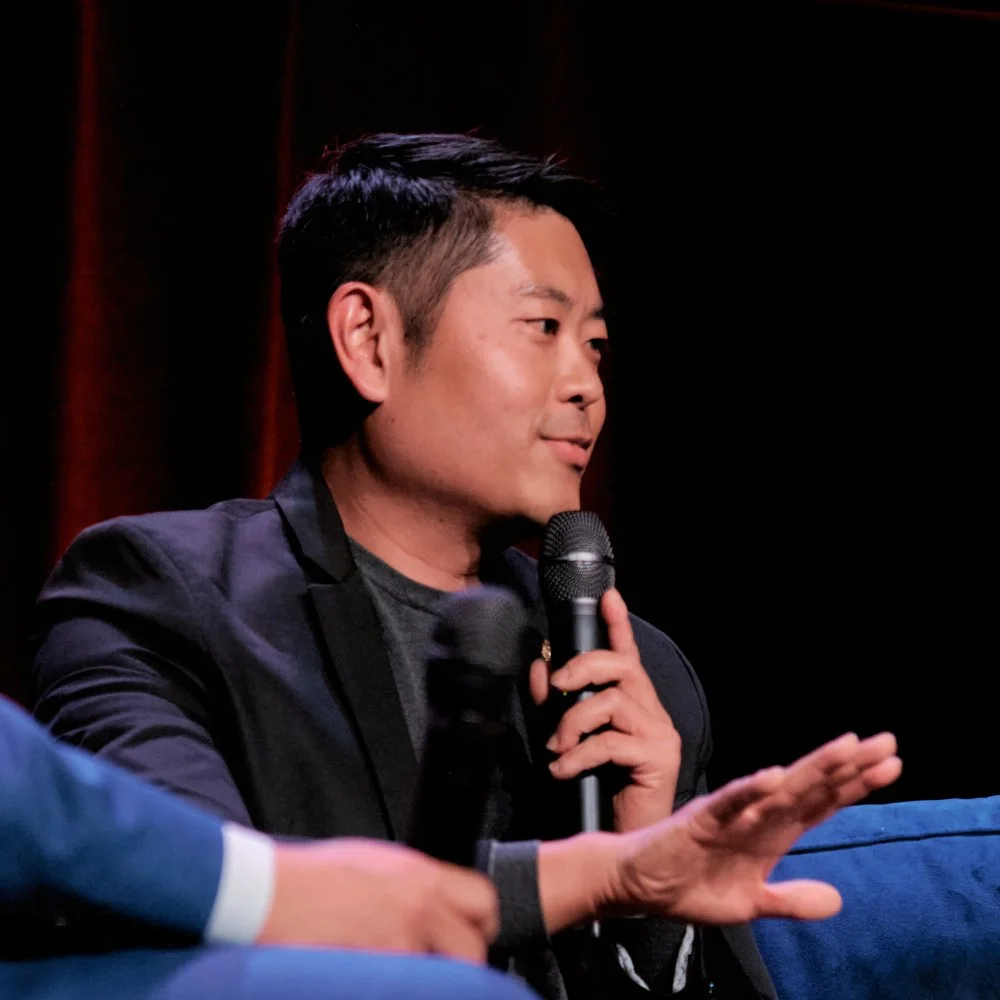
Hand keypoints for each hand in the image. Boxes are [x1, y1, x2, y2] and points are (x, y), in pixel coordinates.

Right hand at [258, 839, 498, 962]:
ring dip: (427, 981)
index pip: (482, 900)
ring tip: (395, 978)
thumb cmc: (306, 878)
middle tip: (436, 970)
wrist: (265, 892)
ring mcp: (401, 939)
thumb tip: (428, 902)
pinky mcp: (379, 969)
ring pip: (444, 977)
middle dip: (460, 966)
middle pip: (473, 947)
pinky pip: (407, 986)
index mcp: (417, 873)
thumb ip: (408, 883)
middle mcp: (418, 903)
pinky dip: (395, 987)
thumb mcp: (370, 863)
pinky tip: (371, 981)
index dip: (478, 925)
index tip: (467, 939)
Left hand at [529, 588, 680, 830]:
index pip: (626, 655)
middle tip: (555, 687)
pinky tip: (562, 770)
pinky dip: (579, 754)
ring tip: (555, 748)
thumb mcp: (567, 741)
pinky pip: (612, 741)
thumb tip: (537, 669)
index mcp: (632, 704)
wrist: (622, 843)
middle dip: (583, 667)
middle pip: (622, 667)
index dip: (618, 623)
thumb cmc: (596, 791)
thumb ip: (553, 706)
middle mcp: (651, 712)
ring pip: (612, 702)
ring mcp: (660, 733)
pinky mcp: (660, 757)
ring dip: (573, 721)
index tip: (608, 594)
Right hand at [604, 731, 902, 923]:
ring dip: (814, 768)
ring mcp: (733, 813)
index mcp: (773, 832)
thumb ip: (791, 899)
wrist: (641, 885)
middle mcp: (759, 815)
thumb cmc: (693, 884)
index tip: (893, 764)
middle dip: (850, 766)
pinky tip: (776, 777)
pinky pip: (731, 801)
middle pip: (812, 786)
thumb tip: (838, 900)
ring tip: (848, 747)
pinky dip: (753, 789)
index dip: (857, 785)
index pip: (823, 803)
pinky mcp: (703, 818)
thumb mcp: (752, 902)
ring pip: (780, 787)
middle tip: (887, 742)